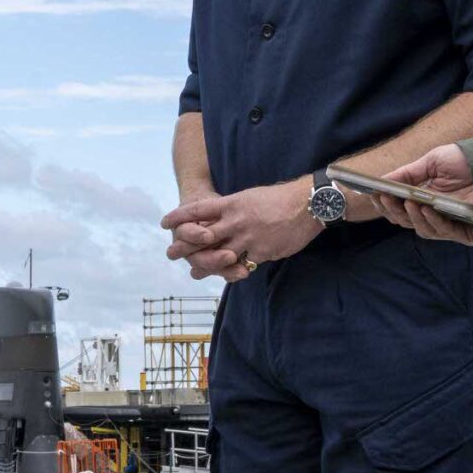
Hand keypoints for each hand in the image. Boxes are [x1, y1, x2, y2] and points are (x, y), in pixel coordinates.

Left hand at [161, 178, 319, 279]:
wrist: (308, 204)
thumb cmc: (278, 198)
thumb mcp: (249, 197)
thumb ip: (232, 209)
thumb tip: (217, 216)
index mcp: (232, 204)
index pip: (198, 210)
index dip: (180, 217)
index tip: (164, 222)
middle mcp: (236, 221)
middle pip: (203, 236)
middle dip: (185, 246)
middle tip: (169, 252)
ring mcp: (248, 238)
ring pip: (220, 256)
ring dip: (206, 266)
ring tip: (194, 273)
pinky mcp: (262, 252)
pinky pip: (243, 265)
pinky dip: (234, 271)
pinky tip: (227, 276)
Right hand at [372, 146, 472, 245]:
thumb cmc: (465, 161)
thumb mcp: (432, 162)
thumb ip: (407, 174)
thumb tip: (381, 183)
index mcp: (425, 199)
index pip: (399, 209)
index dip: (385, 205)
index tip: (373, 195)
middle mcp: (436, 214)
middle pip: (407, 222)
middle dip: (394, 212)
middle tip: (386, 198)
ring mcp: (451, 223)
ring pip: (423, 230)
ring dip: (412, 218)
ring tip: (408, 203)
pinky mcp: (467, 231)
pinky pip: (446, 233)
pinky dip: (434, 223)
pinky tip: (427, 210)